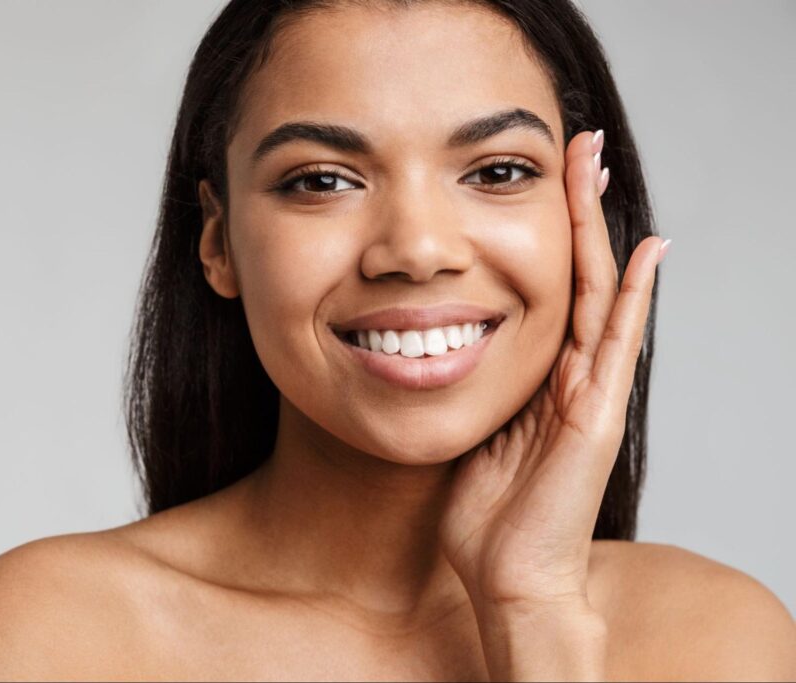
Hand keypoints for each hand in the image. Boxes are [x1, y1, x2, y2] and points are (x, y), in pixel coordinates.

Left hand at [438, 129, 668, 610]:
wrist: (507, 578)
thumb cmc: (486, 516)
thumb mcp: (468, 431)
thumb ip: (469, 388)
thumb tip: (438, 351)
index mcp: (539, 378)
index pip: (549, 287)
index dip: (546, 232)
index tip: (535, 177)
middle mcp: (572, 376)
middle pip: (579, 274)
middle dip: (575, 209)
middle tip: (576, 145)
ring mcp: (591, 394)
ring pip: (601, 293)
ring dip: (599, 228)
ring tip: (597, 168)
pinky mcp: (597, 417)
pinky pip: (618, 344)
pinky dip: (636, 295)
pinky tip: (648, 248)